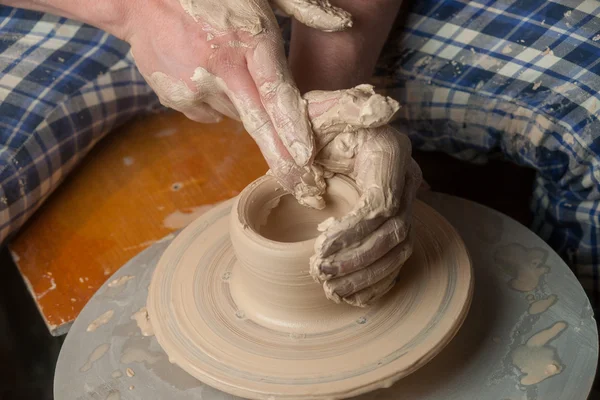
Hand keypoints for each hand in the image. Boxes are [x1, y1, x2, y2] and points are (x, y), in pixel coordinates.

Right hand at [123, 0, 351, 207]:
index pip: (275, 93)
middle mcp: (219, 68)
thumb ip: (303, 6)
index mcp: (245, 39)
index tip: (305, 159)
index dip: (291, 128)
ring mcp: (192, 86)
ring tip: (230, 67)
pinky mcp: (174, 97)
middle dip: (280, 157)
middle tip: (301, 184)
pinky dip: (217, 101)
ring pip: (235, 114)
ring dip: (243, 104)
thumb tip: (343, 25)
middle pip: (257, 122)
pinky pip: (209, 111)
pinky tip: (207, 72)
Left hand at [304, 85, 421, 306]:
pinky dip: (378, 279)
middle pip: (394, 231)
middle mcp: (405, 177)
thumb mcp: (319, 107)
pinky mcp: (396, 215)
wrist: (329, 125)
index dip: (353, 231)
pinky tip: (353, 294)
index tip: (320, 248)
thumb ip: (340, 112)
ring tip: (332, 289)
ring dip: (367, 275)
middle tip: (321, 273)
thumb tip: (368, 120)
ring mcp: (404, 198)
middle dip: (358, 259)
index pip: (381, 202)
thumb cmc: (318, 117)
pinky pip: (397, 254)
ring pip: (399, 248)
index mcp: (389, 151)